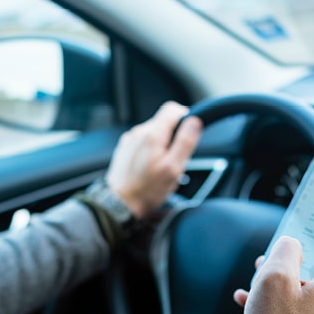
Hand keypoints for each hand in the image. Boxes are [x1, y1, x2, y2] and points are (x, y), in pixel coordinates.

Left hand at [105, 101, 201, 219]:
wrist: (118, 204)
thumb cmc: (146, 191)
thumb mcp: (173, 168)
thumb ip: (185, 142)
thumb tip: (194, 121)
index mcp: (152, 134)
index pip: (172, 109)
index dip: (185, 117)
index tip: (189, 133)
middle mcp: (138, 132)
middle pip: (164, 121)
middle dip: (174, 136)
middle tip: (176, 159)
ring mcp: (130, 140)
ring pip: (154, 133)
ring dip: (162, 145)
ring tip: (162, 167)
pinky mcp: (125, 149)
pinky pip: (143, 142)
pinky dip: (151, 151)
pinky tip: (150, 168)